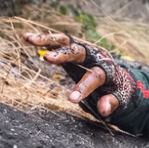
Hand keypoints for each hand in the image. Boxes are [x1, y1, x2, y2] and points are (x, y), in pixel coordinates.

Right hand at [22, 32, 136, 117]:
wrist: (119, 75)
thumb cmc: (118, 89)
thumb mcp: (121, 98)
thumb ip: (112, 102)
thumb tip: (103, 110)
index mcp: (107, 70)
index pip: (95, 77)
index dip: (83, 88)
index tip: (71, 100)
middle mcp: (95, 56)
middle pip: (79, 52)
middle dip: (63, 55)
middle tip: (47, 58)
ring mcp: (83, 51)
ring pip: (66, 42)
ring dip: (47, 40)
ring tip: (28, 38)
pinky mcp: (73, 50)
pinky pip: (59, 43)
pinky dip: (44, 40)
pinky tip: (27, 37)